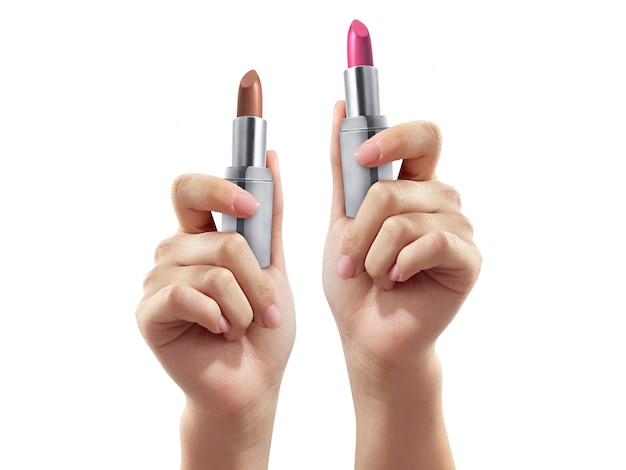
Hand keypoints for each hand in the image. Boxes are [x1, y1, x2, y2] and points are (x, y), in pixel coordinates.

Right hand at [136, 151, 294, 468]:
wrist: (254, 383)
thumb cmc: (263, 327)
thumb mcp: (274, 265)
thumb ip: (270, 216)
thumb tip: (271, 156)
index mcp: (199, 238)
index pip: (188, 190)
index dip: (217, 189)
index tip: (251, 208)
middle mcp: (173, 254)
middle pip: (217, 238)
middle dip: (255, 276)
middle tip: (267, 308)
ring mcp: (156, 283)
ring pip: (212, 270)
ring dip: (244, 303)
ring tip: (245, 326)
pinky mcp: (149, 313)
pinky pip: (188, 295)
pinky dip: (219, 316)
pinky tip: (221, 333)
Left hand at [323, 101, 480, 467]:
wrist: (367, 334)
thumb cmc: (355, 280)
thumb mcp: (341, 218)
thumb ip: (343, 169)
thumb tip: (339, 108)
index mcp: (415, 187)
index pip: (422, 137)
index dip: (394, 137)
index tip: (361, 156)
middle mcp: (442, 201)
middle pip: (400, 184)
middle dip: (363, 224)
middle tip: (350, 255)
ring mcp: (459, 229)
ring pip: (405, 218)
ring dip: (374, 253)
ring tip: (373, 276)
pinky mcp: (468, 259)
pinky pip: (429, 242)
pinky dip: (398, 264)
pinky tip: (396, 282)